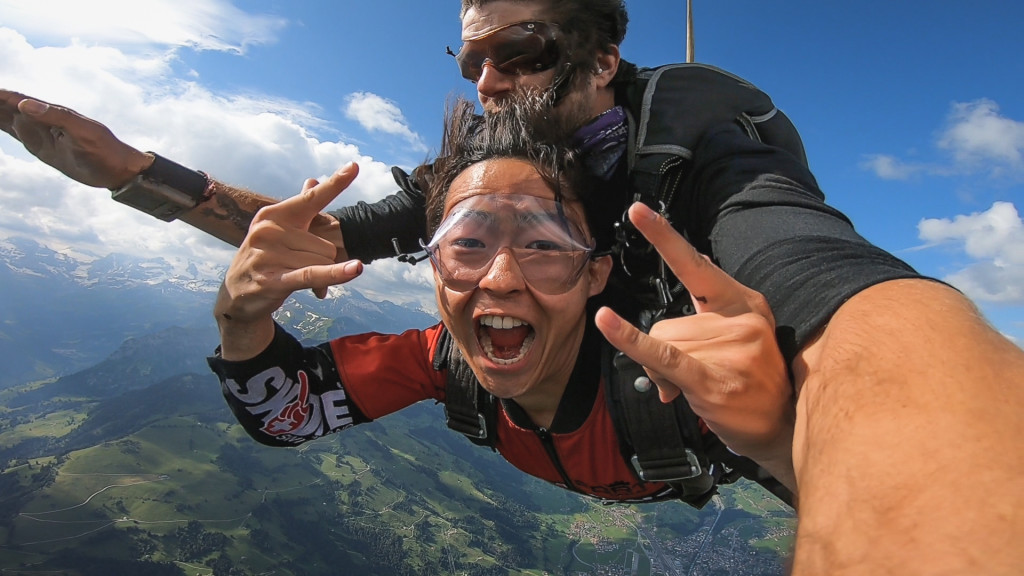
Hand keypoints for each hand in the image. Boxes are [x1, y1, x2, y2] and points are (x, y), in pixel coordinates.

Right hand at [0, 89, 151, 187]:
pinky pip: (16, 132)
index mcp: (52, 112)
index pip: (18, 99)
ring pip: (8, 117)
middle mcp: (43, 119)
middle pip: (9, 106)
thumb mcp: (83, 132)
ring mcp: (40, 132)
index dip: (0, 95)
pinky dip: (1, 125)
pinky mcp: (40, 146)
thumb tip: (25, 103)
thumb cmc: (104, 150)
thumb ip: (56, 117)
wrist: (116, 169)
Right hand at [217, 163, 363, 325]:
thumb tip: (313, 181)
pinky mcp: (272, 280)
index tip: (354, 166)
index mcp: (274, 214)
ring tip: (291, 275)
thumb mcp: (279, 229)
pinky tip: (355, 269)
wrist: (237, 292)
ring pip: (323, 262)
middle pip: (326, 245)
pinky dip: (335, 274)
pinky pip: (313, 274)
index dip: (335, 184)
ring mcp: (269, 255)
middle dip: (320, 260)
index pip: (312, 199)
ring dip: (317, 274)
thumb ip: (300, 207)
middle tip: (296, 265)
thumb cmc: (266, 256)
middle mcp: (269, 231)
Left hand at [595, 202, 793, 485]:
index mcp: (744, 303)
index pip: (697, 264)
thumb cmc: (750, 381)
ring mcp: (728, 350)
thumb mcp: (734, 341)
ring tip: (695, 390)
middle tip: (690, 377)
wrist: (782, 426)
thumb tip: (658, 339)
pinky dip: (630, 340)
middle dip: (665, 351)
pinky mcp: (711, 379)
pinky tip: (606, 321)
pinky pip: (660, 354)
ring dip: (662, 372)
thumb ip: (698, 325)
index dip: (664, 237)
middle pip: (666, 321)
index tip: (637, 210)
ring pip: (661, 344)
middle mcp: (739, 321)